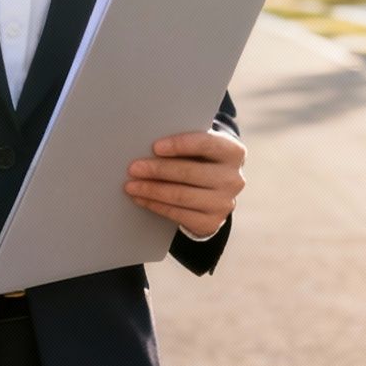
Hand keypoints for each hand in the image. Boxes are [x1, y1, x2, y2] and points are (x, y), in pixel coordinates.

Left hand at [123, 130, 244, 239]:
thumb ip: (184, 143)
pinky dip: (156, 206)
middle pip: (189, 172)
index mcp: (233, 152)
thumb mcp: (200, 148)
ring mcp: (224, 203)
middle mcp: (234, 179)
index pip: (205, 144)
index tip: (155, 147)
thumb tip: (147, 144)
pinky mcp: (212, 222)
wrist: (214, 192)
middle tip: (133, 168)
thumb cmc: (200, 160)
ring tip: (131, 185)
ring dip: (152, 190)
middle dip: (157, 170)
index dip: (179, 145)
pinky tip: (142, 199)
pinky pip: (179, 214)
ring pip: (181, 195)